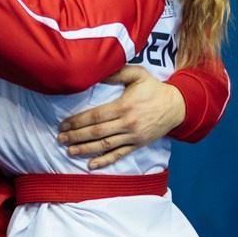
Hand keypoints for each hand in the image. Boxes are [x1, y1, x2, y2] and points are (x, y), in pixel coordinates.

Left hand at [57, 66, 185, 169]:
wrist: (177, 106)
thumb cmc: (154, 88)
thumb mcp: (137, 74)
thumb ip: (116, 72)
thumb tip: (96, 71)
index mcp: (124, 106)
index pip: (96, 115)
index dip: (78, 121)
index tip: (64, 123)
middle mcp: (127, 124)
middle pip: (97, 132)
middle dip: (76, 136)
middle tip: (60, 138)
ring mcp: (133, 136)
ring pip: (105, 145)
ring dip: (85, 149)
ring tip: (69, 151)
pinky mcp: (138, 145)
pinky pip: (119, 155)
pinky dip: (104, 161)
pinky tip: (91, 165)